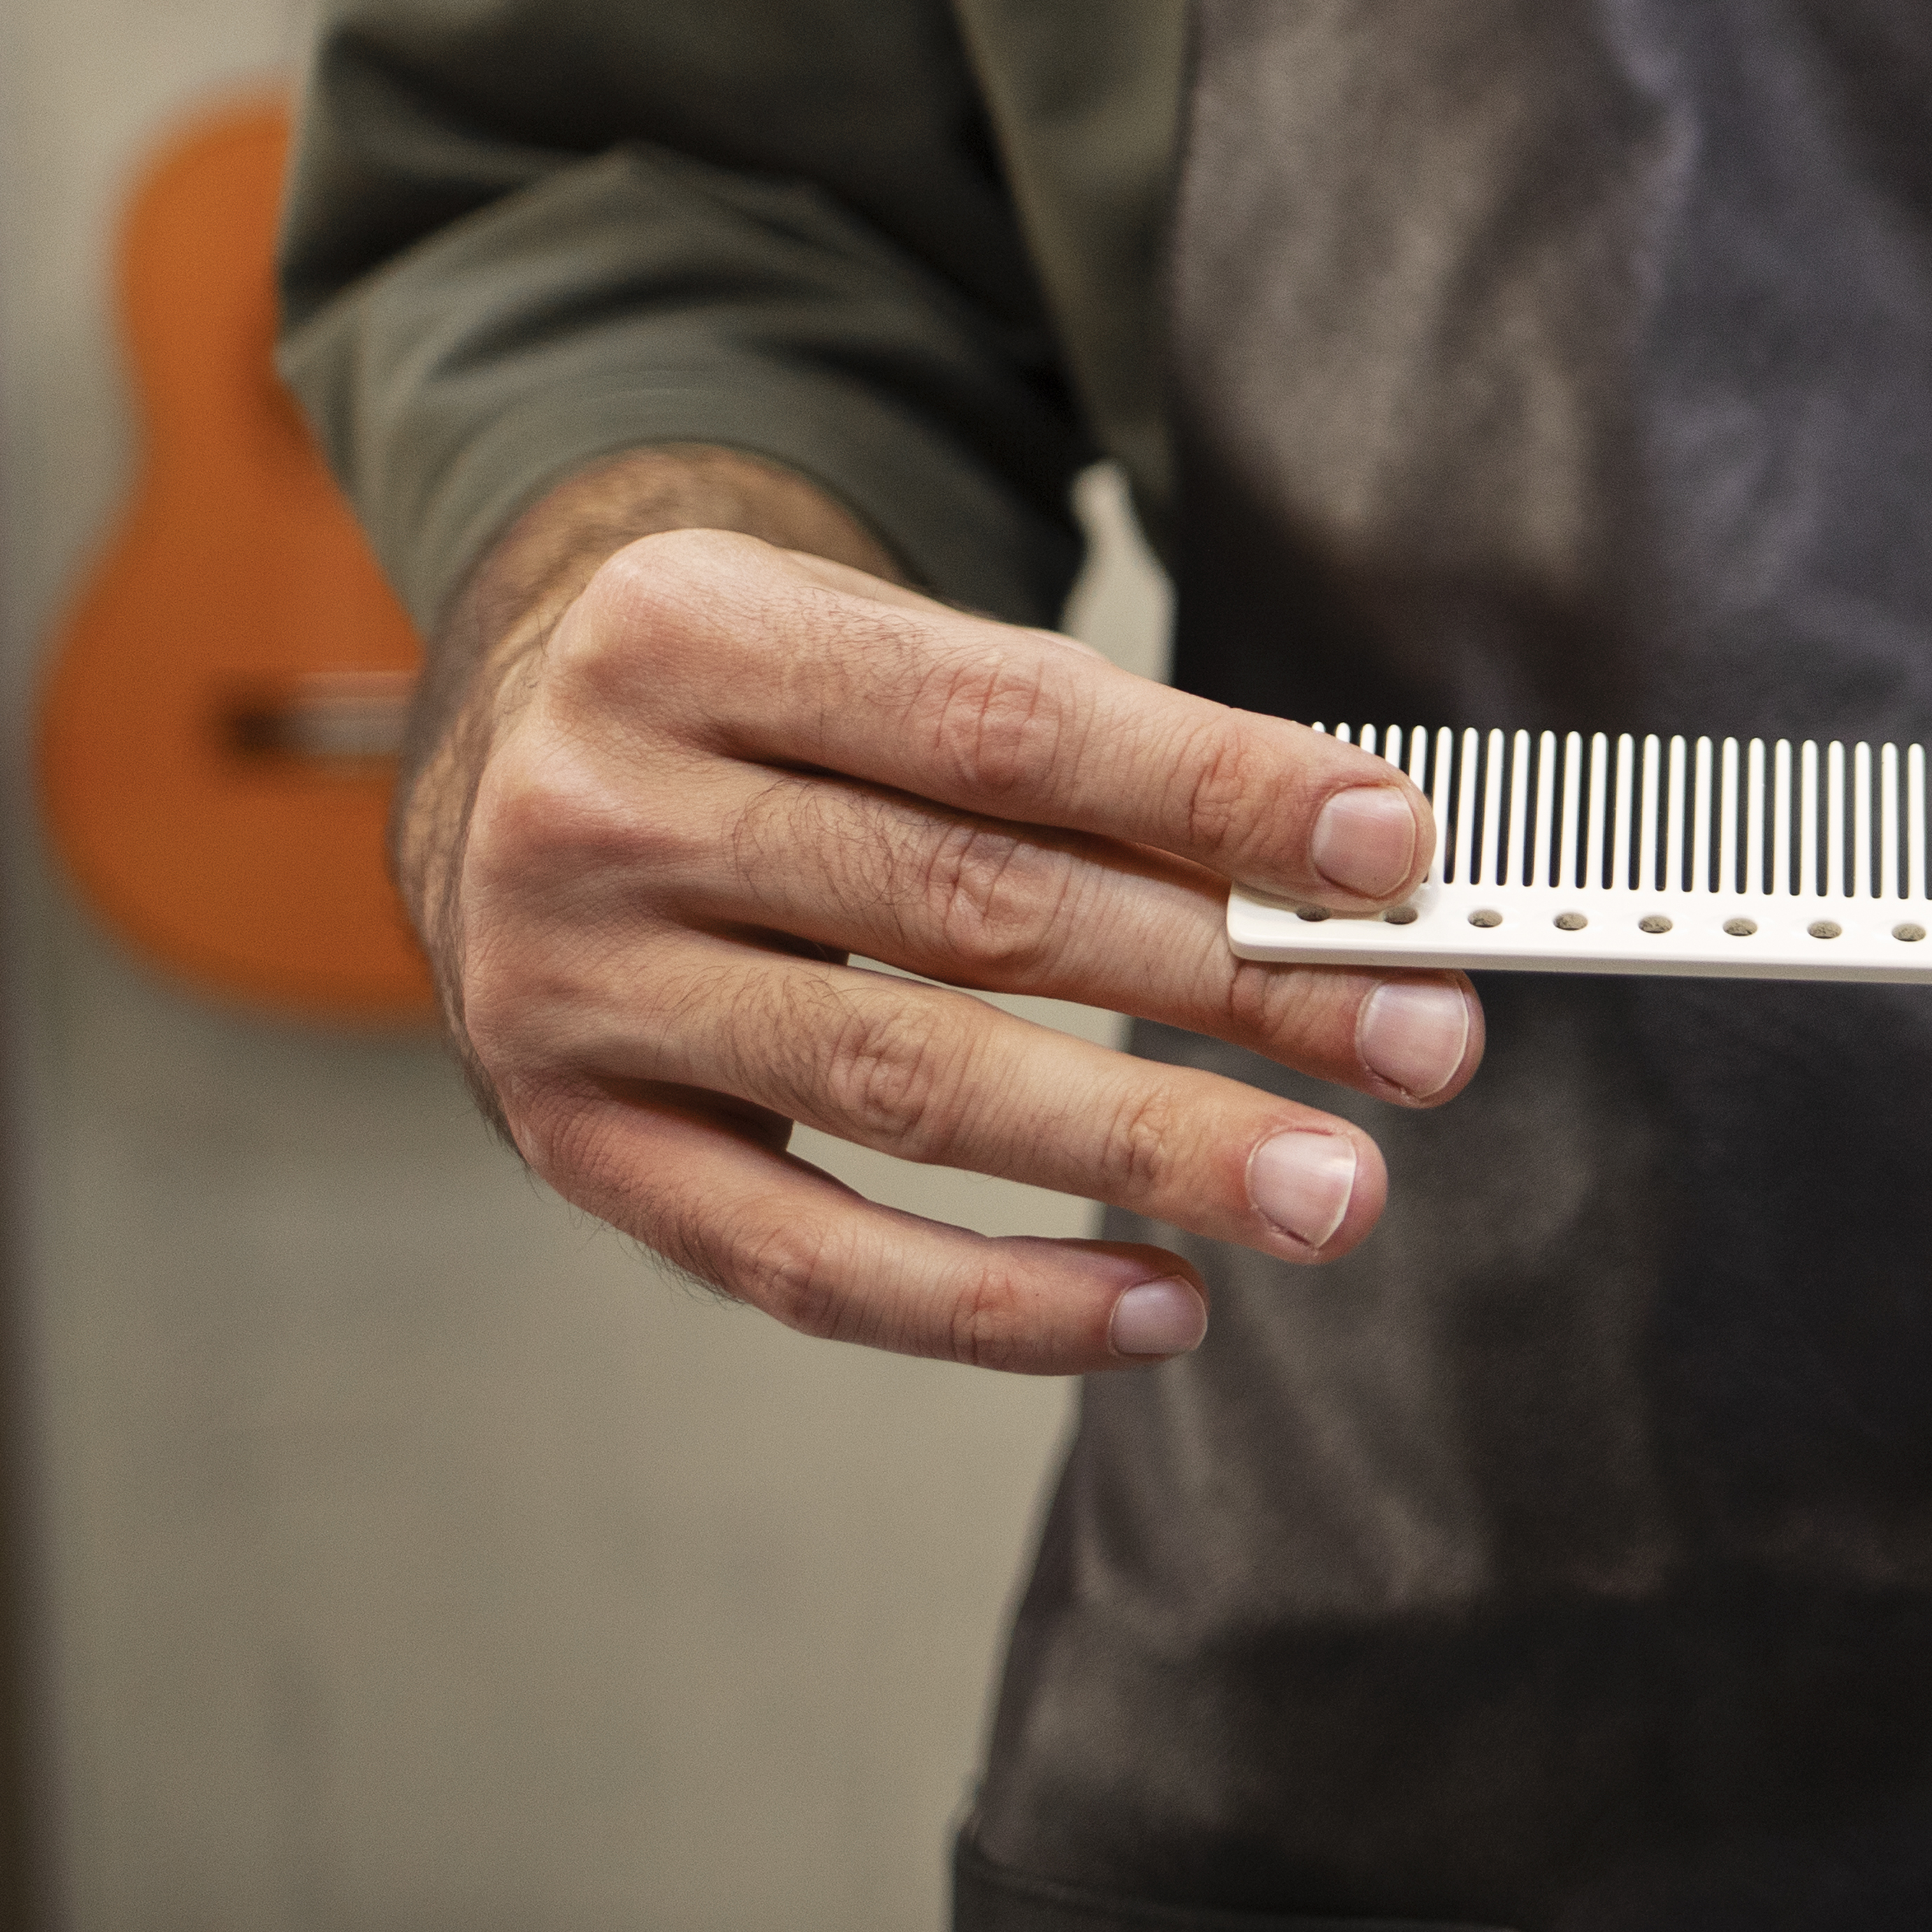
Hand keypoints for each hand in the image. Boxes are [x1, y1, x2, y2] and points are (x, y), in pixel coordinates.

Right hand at [399, 451, 1474, 1372]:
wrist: (508, 763)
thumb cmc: (762, 710)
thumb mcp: (887, 653)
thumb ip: (1088, 755)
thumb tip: (1344, 874)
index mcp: (689, 628)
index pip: (1004, 723)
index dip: (1213, 789)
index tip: (1393, 854)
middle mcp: (605, 807)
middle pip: (975, 911)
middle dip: (1229, 984)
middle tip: (1423, 1043)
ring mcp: (572, 989)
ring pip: (906, 1089)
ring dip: (1149, 1149)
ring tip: (1333, 1190)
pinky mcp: (576, 1146)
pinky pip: (803, 1259)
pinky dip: (992, 1303)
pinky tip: (1159, 1302)